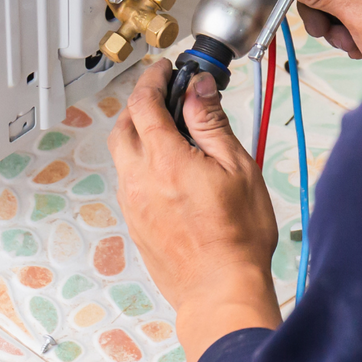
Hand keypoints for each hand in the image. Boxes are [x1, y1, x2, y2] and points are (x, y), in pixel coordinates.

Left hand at [110, 60, 281, 360]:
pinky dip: (142, 164)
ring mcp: (133, 203)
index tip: (165, 70)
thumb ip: (212, 123)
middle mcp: (139, 179)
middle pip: (123, 125)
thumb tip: (198, 89)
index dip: (153, 79)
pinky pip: (129, 181)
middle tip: (164, 96)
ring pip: (123, 155)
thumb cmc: (237, 238)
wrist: (220, 291)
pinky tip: (169, 171)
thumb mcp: (238, 168)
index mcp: (165, 160)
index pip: (144, 103)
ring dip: (139, 135)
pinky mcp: (135, 224)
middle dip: (139, 103)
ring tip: (171, 133)